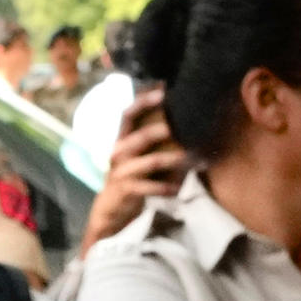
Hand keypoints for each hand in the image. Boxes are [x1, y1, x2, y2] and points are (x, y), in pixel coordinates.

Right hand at [79, 105, 186, 251]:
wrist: (110, 209)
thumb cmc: (130, 178)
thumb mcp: (135, 157)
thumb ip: (150, 142)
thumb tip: (181, 124)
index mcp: (122, 140)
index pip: (128, 115)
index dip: (143, 101)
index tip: (163, 91)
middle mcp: (119, 152)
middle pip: (140, 136)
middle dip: (161, 130)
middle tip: (181, 127)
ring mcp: (122, 172)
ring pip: (150, 162)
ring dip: (172, 160)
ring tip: (190, 158)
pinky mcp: (127, 190)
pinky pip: (151, 187)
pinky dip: (166, 188)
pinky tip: (178, 188)